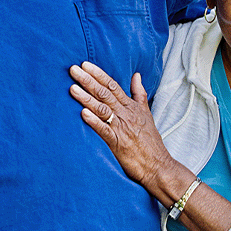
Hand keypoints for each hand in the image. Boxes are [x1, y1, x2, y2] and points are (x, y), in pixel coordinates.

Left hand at [69, 62, 175, 190]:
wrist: (157, 165)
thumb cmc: (150, 140)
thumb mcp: (146, 112)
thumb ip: (139, 93)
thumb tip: (136, 75)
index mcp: (131, 106)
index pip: (113, 85)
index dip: (98, 74)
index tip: (85, 65)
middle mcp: (125, 114)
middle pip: (104, 93)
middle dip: (88, 80)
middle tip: (73, 69)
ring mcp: (121, 128)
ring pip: (102, 108)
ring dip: (86, 98)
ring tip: (72, 88)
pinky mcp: (117, 143)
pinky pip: (104, 130)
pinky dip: (94, 121)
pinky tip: (83, 113)